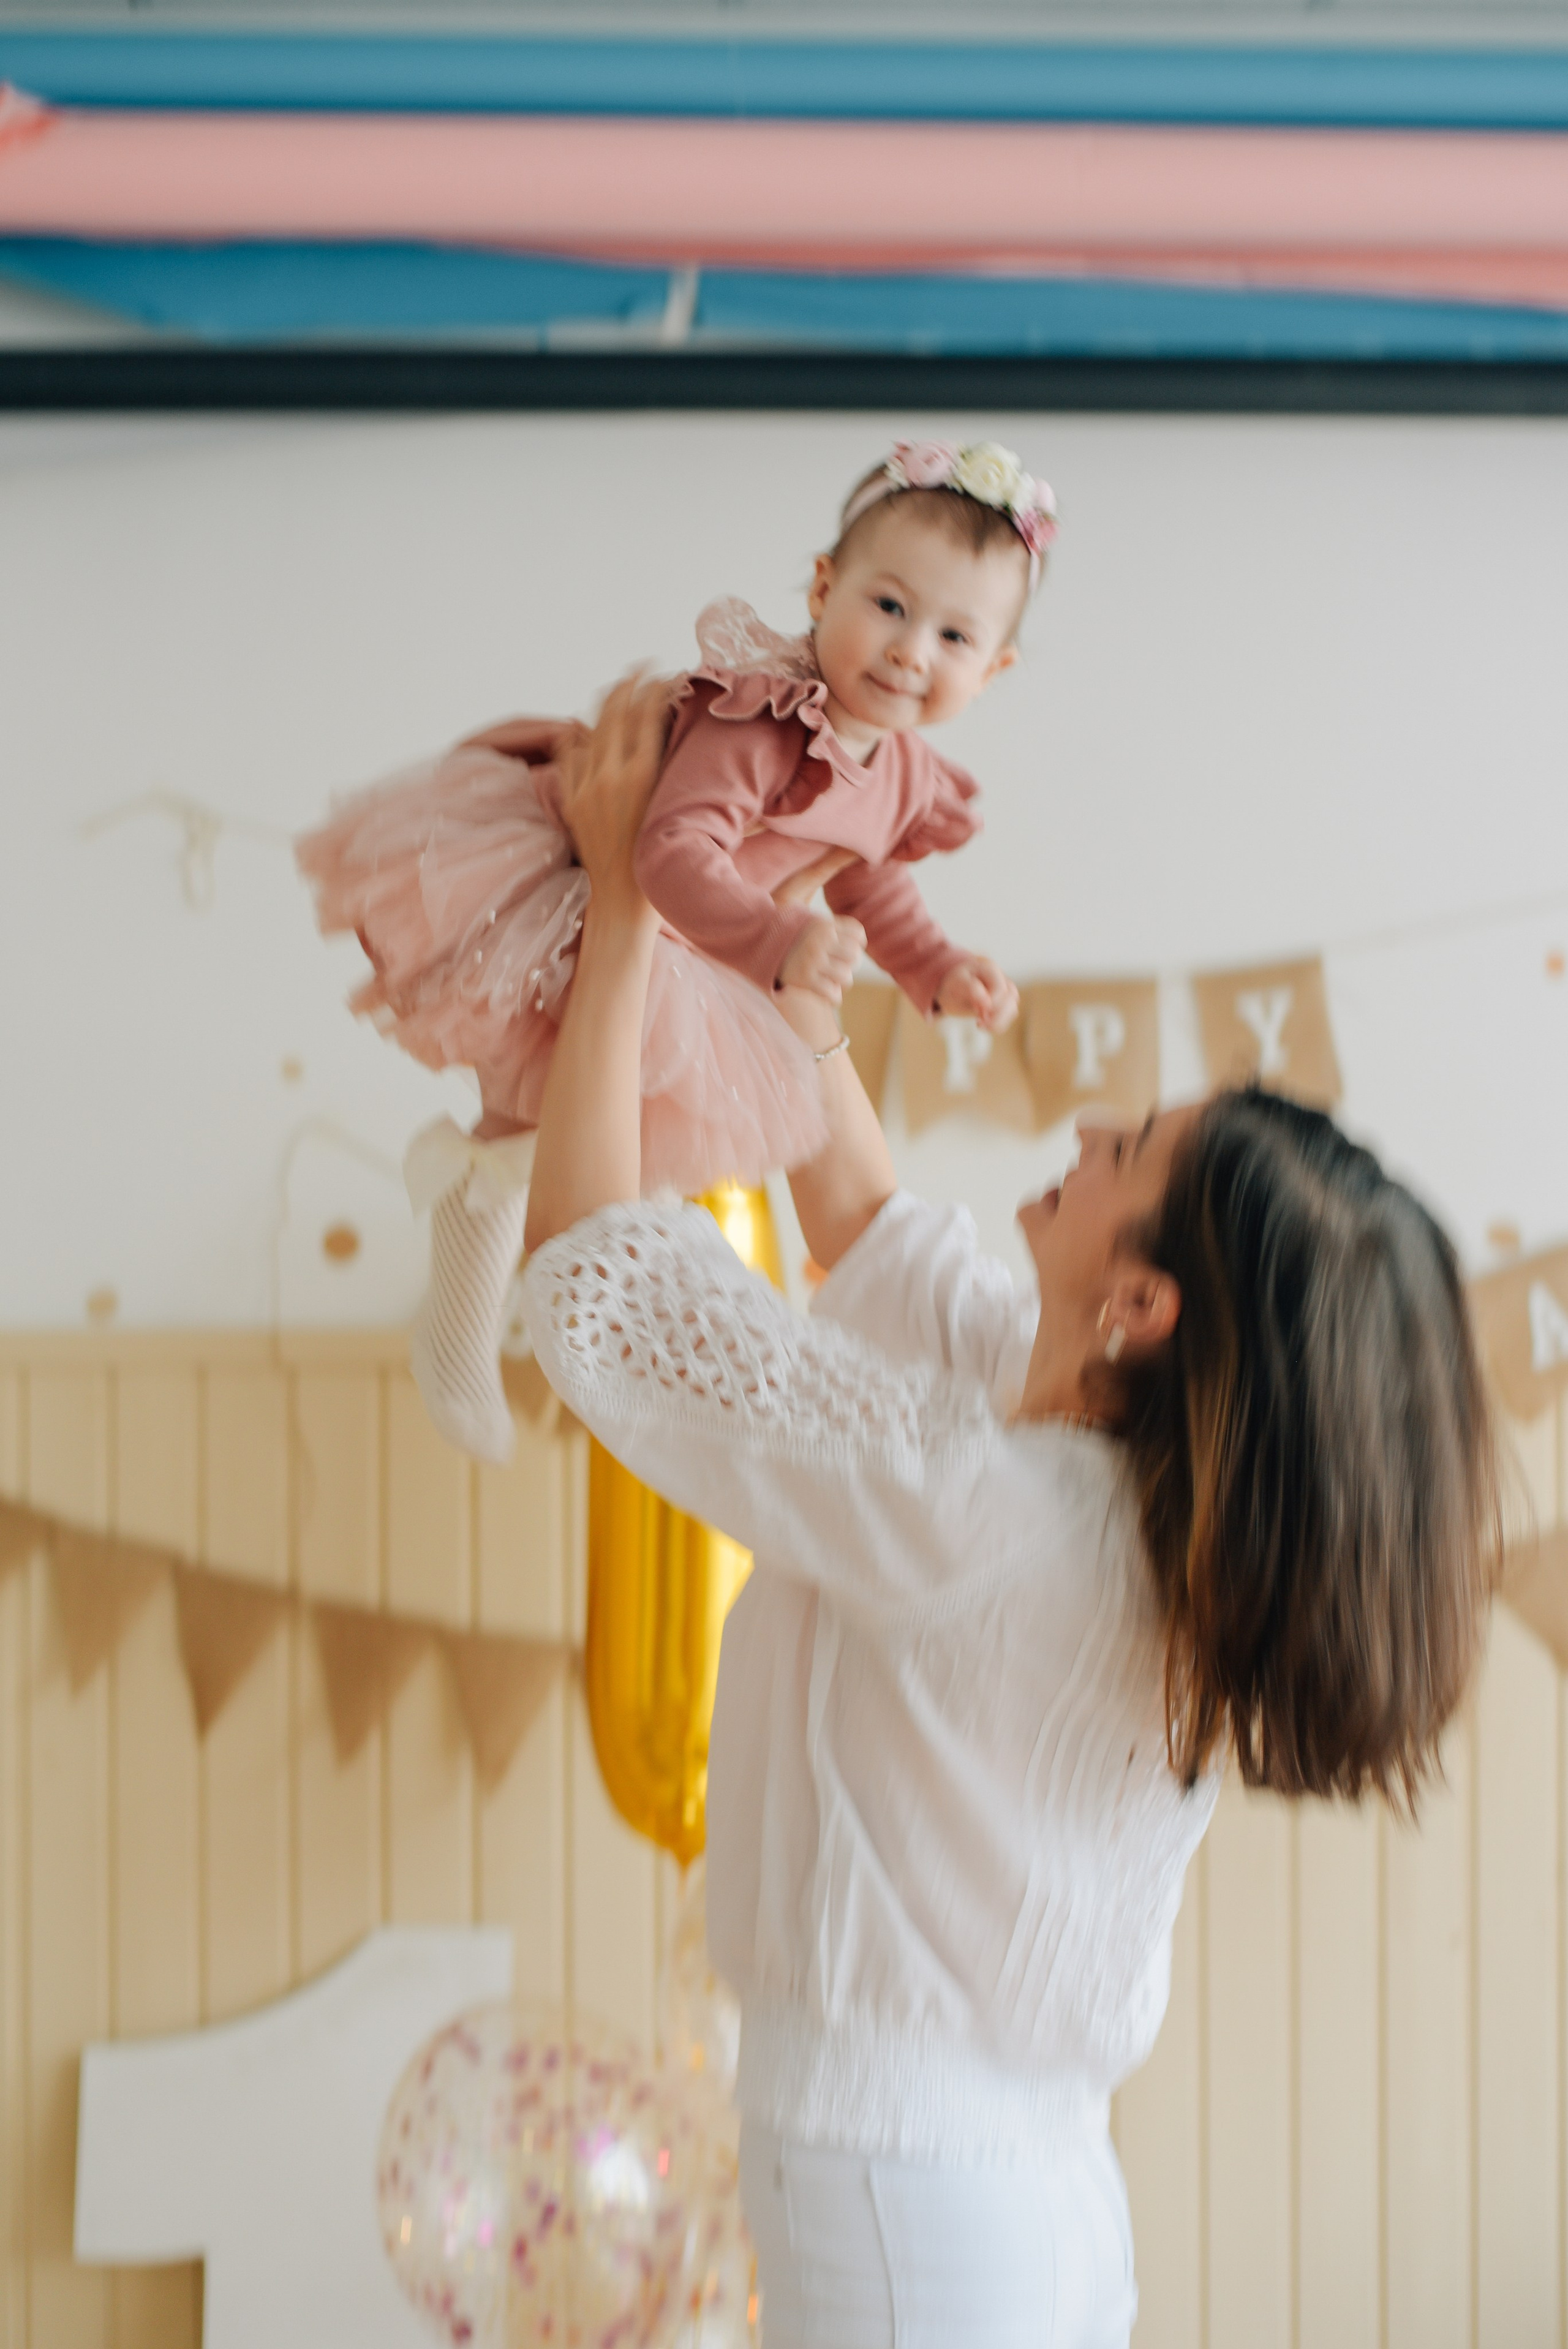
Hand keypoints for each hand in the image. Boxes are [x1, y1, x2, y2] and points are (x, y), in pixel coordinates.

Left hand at [556, 671, 671, 906]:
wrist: (623, 899)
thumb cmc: (659, 858)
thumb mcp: (671, 806)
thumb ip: (664, 768)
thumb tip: (664, 727)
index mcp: (642, 776)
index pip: (646, 712)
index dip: (655, 685)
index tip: (663, 672)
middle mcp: (611, 775)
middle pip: (615, 710)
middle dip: (629, 682)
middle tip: (640, 668)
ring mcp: (586, 787)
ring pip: (591, 726)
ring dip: (606, 704)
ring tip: (618, 691)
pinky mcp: (571, 800)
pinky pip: (569, 754)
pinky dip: (579, 736)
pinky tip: (586, 729)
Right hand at [777, 912, 865, 1004]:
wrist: (756, 943)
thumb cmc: (785, 930)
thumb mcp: (805, 913)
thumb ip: (828, 916)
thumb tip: (847, 914)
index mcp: (824, 925)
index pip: (858, 935)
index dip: (857, 943)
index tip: (845, 947)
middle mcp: (820, 941)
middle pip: (855, 956)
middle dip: (849, 963)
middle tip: (838, 965)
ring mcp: (812, 961)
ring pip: (846, 977)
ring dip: (841, 982)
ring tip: (832, 980)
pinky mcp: (804, 980)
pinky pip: (833, 994)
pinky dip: (833, 997)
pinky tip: (826, 993)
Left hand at [936, 956, 1018, 1031]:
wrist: (953, 990)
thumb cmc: (953, 986)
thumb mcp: (955, 985)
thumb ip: (970, 990)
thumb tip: (987, 1003)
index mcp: (987, 967)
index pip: (999, 988)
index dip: (991, 1003)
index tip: (976, 1011)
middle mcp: (1000, 977)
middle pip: (1010, 996)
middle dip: (996, 1014)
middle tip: (979, 1022)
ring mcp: (1005, 990)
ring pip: (1012, 1007)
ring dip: (998, 1021)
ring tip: (980, 1025)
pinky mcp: (1006, 1002)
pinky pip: (1009, 1015)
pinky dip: (999, 1024)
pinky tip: (985, 1026)